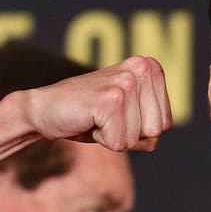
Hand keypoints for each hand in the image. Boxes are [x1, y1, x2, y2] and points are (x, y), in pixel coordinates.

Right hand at [27, 56, 171, 151]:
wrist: (44, 110)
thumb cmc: (91, 116)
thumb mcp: (131, 117)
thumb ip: (154, 123)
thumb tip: (157, 134)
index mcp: (151, 68)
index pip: (165, 124)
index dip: (140, 130)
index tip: (119, 115)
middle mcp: (142, 68)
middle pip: (157, 131)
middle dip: (132, 135)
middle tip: (107, 117)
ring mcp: (126, 82)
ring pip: (139, 138)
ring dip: (117, 137)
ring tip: (98, 117)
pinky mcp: (110, 99)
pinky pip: (120, 142)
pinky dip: (104, 140)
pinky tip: (90, 121)